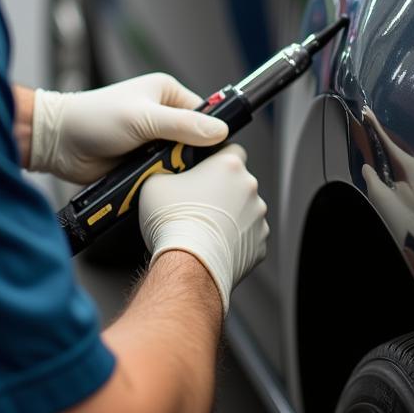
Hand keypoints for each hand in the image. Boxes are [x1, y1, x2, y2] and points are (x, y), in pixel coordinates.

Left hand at [27, 74, 227, 183]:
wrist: (59, 143)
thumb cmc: (95, 118)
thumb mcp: (143, 119)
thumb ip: (183, 125)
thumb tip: (219, 131)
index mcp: (167, 93)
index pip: (204, 114)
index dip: (211, 134)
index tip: (216, 155)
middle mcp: (162, 115)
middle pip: (194, 141)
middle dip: (189, 157)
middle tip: (182, 168)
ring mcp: (152, 140)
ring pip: (179, 161)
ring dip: (173, 171)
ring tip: (164, 176)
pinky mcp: (141, 162)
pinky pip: (162, 174)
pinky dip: (160, 181)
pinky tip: (157, 186)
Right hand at [139, 144, 268, 314]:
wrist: (188, 265)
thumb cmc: (174, 223)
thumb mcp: (154, 183)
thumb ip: (167, 171)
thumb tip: (165, 175)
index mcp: (228, 165)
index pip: (231, 147)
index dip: (216, 156)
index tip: (205, 166)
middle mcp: (248, 187)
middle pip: (238, 180)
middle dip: (222, 188)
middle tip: (199, 200)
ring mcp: (257, 217)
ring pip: (245, 209)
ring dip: (231, 214)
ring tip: (206, 226)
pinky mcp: (259, 244)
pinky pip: (248, 236)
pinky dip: (235, 239)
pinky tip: (215, 243)